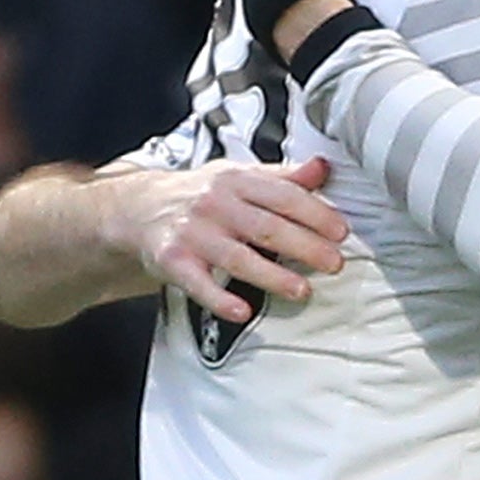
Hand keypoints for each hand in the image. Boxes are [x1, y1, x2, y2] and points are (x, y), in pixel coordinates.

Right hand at [112, 158, 347, 321]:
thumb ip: (283, 177)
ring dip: (273, 276)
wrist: (139, 207)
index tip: (341, 231)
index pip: (284, 196)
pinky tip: (242, 311)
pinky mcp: (173, 260)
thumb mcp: (241, 175)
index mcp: (238, 180)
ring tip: (302, 291)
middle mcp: (216, 204)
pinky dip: (219, 299)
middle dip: (304, 246)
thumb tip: (322, 168)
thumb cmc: (202, 194)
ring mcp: (193, 233)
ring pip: (238, 257)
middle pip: (266, 227)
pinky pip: (198, 283)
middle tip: (334, 263)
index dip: (315, 213)